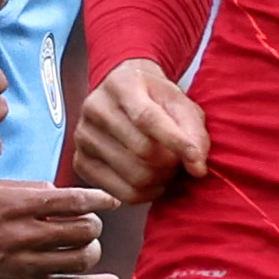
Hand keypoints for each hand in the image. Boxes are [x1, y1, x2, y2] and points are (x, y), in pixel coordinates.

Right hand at [0, 180, 121, 278]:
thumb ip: (22, 190)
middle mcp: (25, 234)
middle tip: (90, 225)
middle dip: (94, 225)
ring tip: (88, 248)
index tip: (111, 200)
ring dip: (92, 250)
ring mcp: (24, 264)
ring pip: (81, 257)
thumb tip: (56, 191)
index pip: (74, 199)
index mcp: (17, 204)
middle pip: (85, 229)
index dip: (99, 198)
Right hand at [73, 56, 207, 204]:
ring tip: (166, 169)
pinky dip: (145, 194)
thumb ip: (194, 132)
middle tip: (178, 160)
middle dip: (170, 163)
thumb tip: (197, 167)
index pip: (147, 118)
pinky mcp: (80, 161)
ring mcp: (83, 136)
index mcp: (121, 85)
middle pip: (141, 150)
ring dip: (160, 179)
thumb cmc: (154, 99)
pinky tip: (152, 182)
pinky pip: (120, 192)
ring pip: (133, 175)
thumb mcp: (180, 103)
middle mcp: (95, 108)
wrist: (124, 96)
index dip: (175, 142)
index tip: (196, 160)